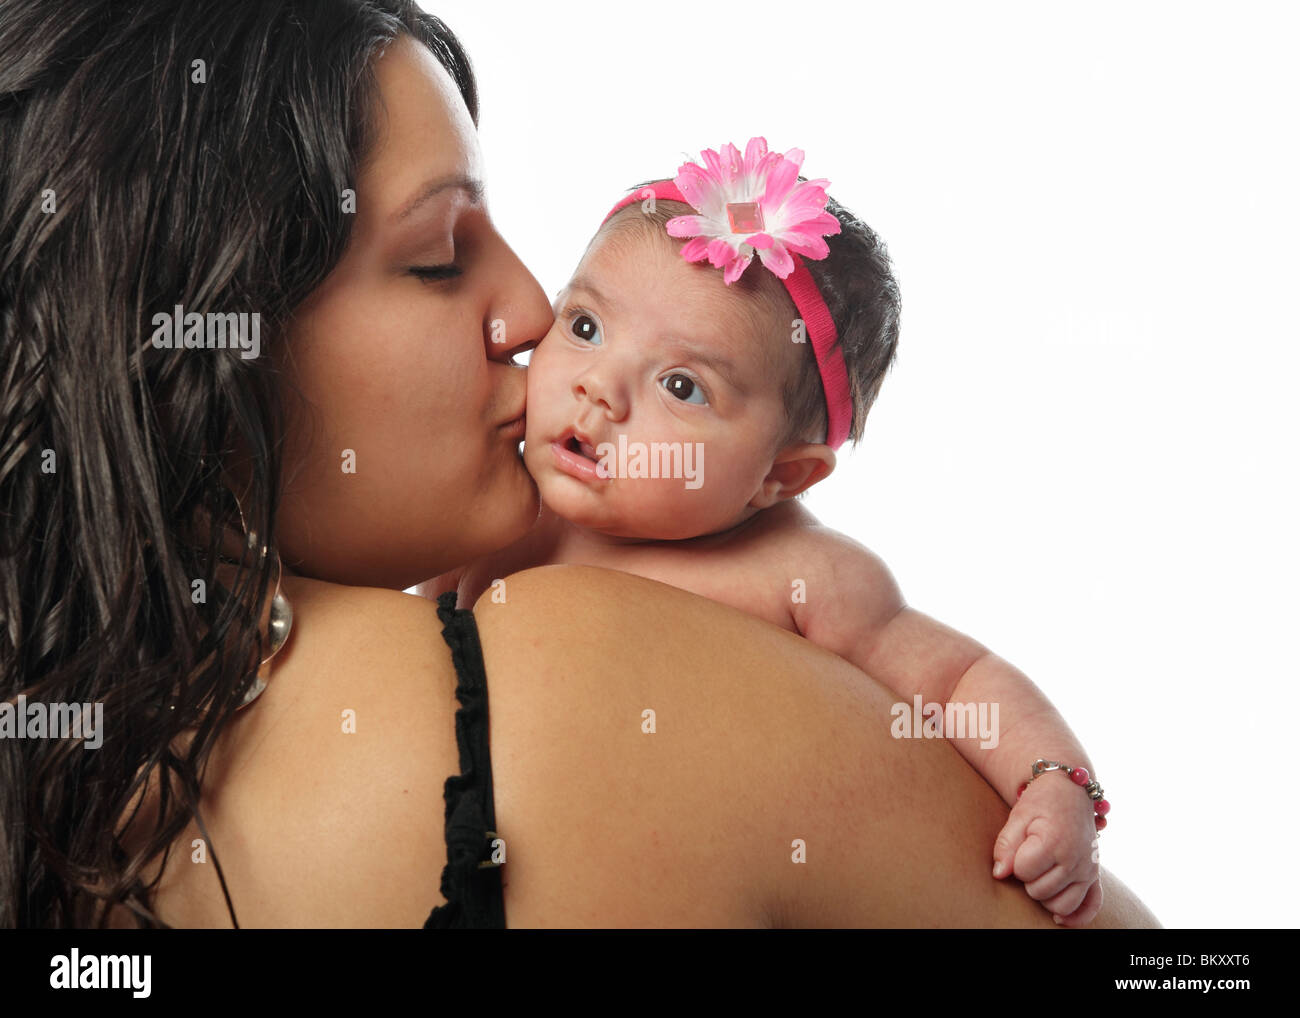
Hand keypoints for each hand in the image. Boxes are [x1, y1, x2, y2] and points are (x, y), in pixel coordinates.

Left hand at [991, 772, 1102, 926]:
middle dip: (1027, 877)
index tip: (1019, 846)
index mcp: (1054, 842)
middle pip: (1039, 891)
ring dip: (1045, 895)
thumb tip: (999, 875)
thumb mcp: (1018, 816)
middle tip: (1029, 856)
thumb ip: (1005, 845)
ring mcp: (1088, 870)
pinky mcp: (1095, 875)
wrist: (1070, 790)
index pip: (1022, 872)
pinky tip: (1059, 918)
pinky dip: (1076, 916)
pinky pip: (1090, 907)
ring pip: (1061, 905)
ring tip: (1040, 875)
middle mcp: (1075, 860)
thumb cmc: (1041, 802)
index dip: (1015, 862)